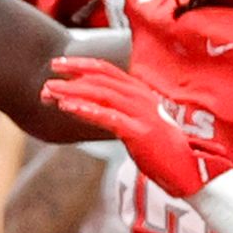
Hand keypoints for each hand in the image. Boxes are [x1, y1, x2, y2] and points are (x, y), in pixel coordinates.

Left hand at [37, 57, 213, 200]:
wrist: (186, 169)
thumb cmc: (157, 149)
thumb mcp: (133, 123)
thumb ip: (112, 110)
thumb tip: (81, 104)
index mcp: (139, 91)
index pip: (106, 69)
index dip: (80, 64)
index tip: (57, 63)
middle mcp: (140, 96)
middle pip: (100, 79)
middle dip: (70, 78)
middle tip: (46, 81)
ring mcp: (141, 113)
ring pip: (101, 94)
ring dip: (72, 92)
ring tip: (50, 92)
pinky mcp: (139, 131)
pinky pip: (109, 117)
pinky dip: (86, 110)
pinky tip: (67, 108)